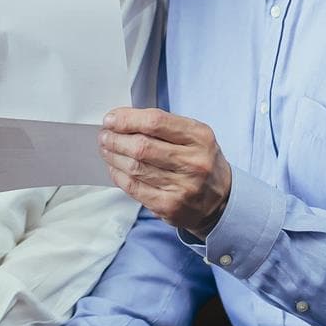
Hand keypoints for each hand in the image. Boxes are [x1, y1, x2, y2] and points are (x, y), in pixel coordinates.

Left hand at [100, 108, 232, 238]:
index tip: (111, 119)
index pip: (155, 122)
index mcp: (200, 137)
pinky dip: (119, 175)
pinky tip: (115, 168)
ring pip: (135, 167)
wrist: (220, 200)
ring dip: (113, 156)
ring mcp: (183, 186)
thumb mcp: (193, 136)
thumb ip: (161, 125)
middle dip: (115, 139)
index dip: (127, 119)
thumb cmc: (199, 161)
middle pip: (141, 146)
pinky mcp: (170, 206)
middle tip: (105, 136)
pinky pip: (134, 188)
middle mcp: (194, 162)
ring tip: (107, 149)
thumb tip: (120, 119)